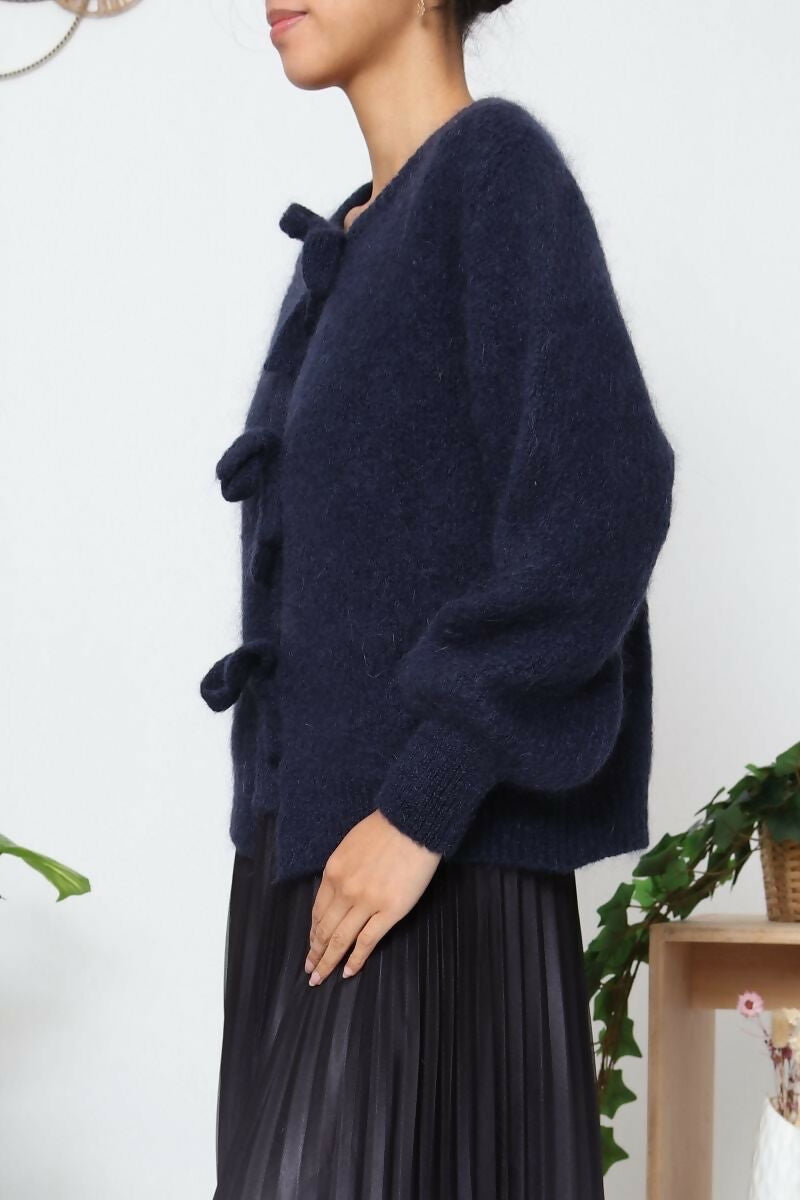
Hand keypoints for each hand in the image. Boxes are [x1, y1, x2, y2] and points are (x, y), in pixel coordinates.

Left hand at [305, 809, 441, 985]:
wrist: (412, 824)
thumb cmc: (384, 830)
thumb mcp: (350, 846)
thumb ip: (340, 871)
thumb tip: (337, 892)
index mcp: (333, 873)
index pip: (317, 911)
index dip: (312, 932)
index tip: (310, 946)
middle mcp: (345, 890)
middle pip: (324, 929)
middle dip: (315, 953)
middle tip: (310, 969)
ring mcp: (366, 902)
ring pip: (341, 939)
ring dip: (328, 961)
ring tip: (320, 977)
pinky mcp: (389, 911)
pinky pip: (367, 941)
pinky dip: (356, 959)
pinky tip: (349, 971)